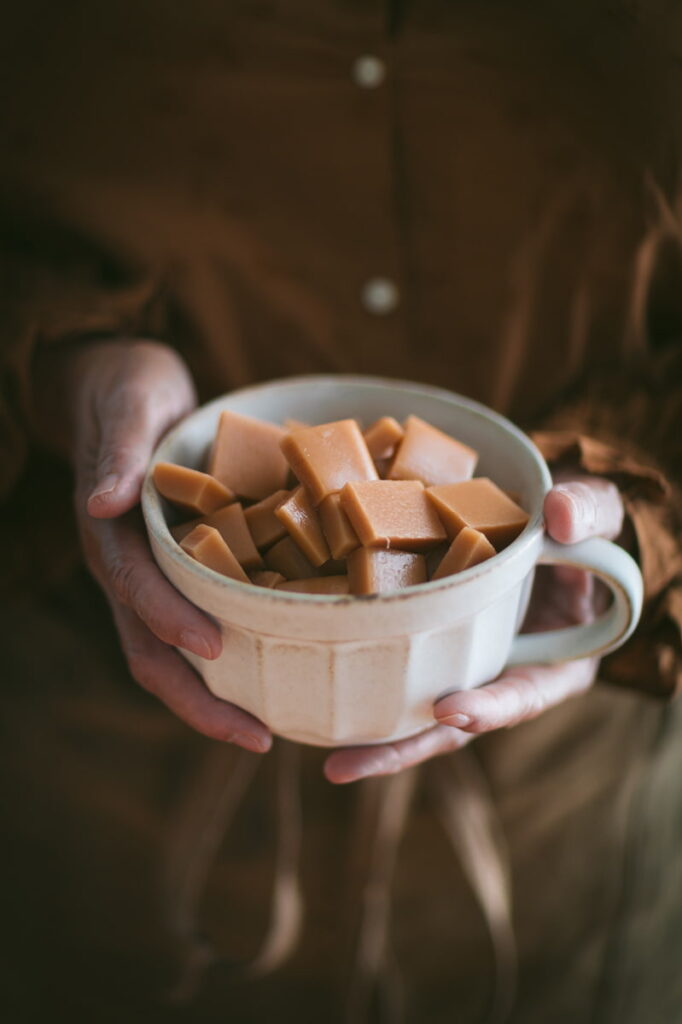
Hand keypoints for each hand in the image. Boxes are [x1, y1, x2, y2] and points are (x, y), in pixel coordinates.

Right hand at [36, 338, 270, 753]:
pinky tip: (271, 674)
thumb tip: (99, 503)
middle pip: (150, 651)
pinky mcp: (174, 575)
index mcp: (112, 536)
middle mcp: (127, 569)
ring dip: (212, 698)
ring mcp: (149, 579)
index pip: (136, 591)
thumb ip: (116, 453)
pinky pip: (194, 629)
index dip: (171, 622)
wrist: (117, 390)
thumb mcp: (128, 406)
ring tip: (267, 731)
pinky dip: (227, 662)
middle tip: (258, 737)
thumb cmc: (127, 391)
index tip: (216, 650)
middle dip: (197, 700)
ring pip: (170, 655)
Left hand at [324, 476, 623, 782]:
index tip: (450, 710)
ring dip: (374, 736)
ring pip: (417, 709)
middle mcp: (502, 676)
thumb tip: (561, 516)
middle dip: (404, 747)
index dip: (491, 707)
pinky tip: (314, 698)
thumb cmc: (574, 525)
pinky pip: (394, 666)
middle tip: (348, 764)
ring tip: (328, 760)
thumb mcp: (596, 513)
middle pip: (454, 723)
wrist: (536, 522)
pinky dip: (360, 680)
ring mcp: (461, 666)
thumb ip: (590, 512)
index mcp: (554, 660)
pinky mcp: (425, 645)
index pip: (525, 693)